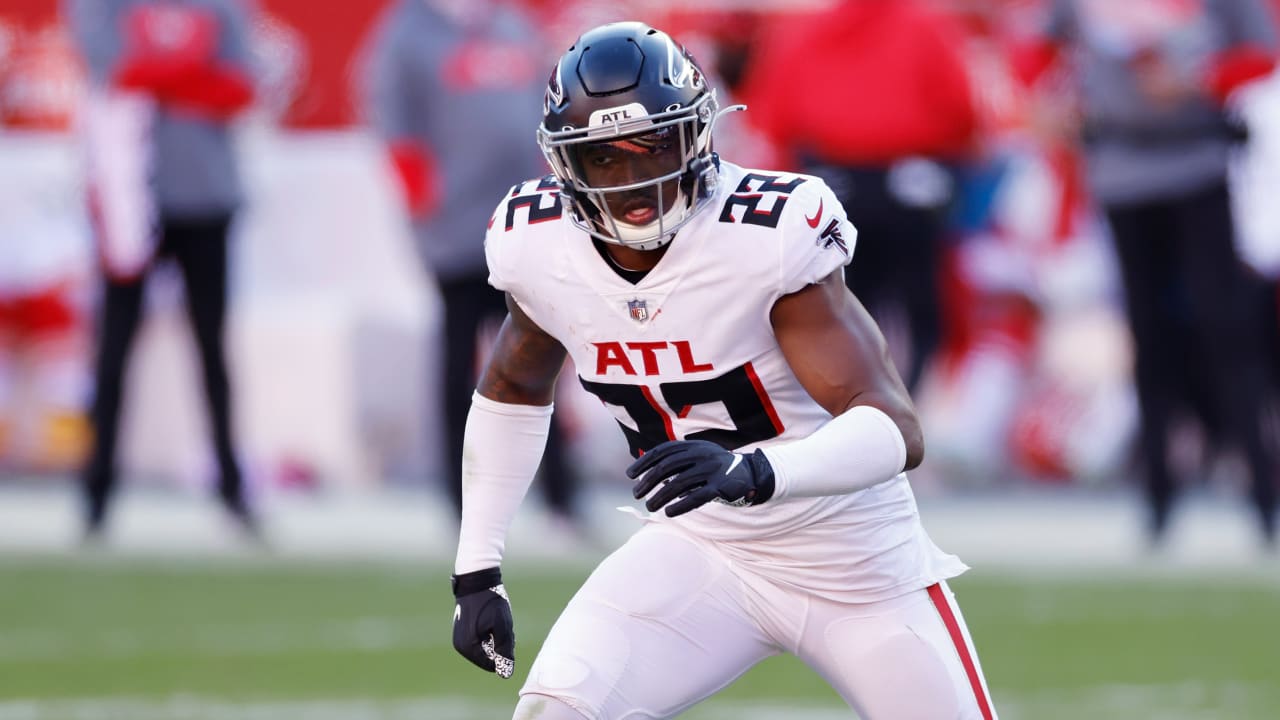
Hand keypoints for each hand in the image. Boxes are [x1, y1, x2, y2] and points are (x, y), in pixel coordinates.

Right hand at [451, 567, 514, 678]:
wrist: (476, 580)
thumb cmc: (491, 602)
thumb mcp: (503, 626)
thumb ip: (505, 650)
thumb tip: (505, 674)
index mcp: (469, 647)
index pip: (492, 665)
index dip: (505, 653)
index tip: (507, 636)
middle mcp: (460, 646)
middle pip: (488, 657)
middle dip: (499, 646)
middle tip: (504, 628)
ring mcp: (459, 639)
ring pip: (485, 648)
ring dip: (495, 639)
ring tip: (497, 622)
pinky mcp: (461, 631)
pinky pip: (478, 641)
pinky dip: (488, 634)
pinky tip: (491, 620)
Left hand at [626, 439, 774, 516]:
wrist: (750, 474)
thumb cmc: (716, 468)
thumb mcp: (697, 457)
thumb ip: (677, 462)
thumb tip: (647, 475)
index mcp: (693, 446)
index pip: (662, 451)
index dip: (644, 462)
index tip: (630, 475)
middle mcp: (701, 454)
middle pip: (667, 467)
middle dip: (648, 481)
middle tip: (637, 494)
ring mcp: (712, 470)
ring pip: (679, 484)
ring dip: (661, 497)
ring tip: (650, 507)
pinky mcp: (721, 486)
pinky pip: (697, 497)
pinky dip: (681, 505)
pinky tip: (669, 513)